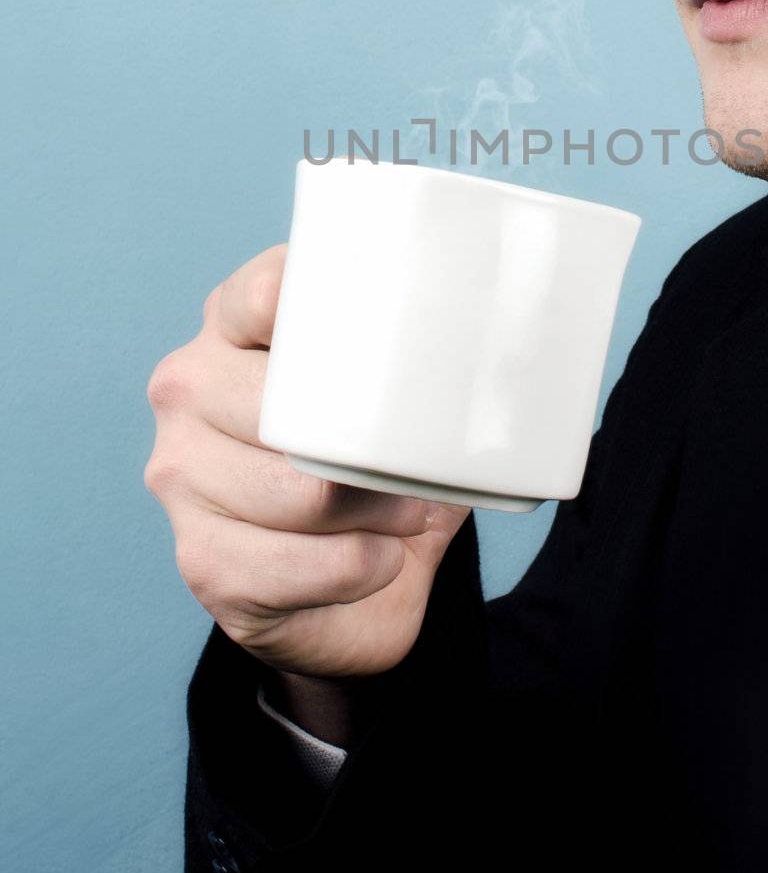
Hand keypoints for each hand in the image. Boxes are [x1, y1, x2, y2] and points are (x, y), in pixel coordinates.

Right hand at [144, 243, 471, 679]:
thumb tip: (481, 330)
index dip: (308, 304)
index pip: (260, 293)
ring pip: (300, 493)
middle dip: (372, 449)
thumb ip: (410, 344)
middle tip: (416, 467)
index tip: (367, 330)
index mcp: (233, 322)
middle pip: (285, 407)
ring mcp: (182, 474)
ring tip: (404, 514)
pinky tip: (374, 559)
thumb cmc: (376, 459)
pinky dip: (359, 568)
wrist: (356, 579)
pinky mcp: (202, 559)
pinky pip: (297, 566)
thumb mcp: (395, 390)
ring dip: (379, 515)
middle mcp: (191, 387)